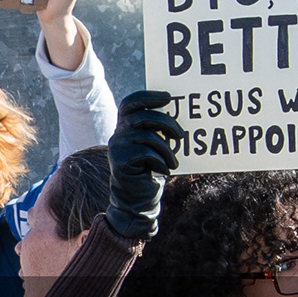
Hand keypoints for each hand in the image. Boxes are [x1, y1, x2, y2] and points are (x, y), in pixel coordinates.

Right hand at [103, 92, 182, 240]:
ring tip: (173, 161)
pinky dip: (161, 161)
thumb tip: (176, 111)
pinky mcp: (120, 161)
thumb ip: (157, 129)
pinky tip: (164, 170)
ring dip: (166, 149)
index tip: (168, 97)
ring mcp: (117, 147)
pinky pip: (146, 153)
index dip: (148, 96)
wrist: (138, 200)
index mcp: (125, 127)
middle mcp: (118, 134)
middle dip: (167, 123)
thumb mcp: (155, 146)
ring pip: (148, 136)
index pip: (130, 103)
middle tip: (180, 136)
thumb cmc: (151, 171)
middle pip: (143, 116)